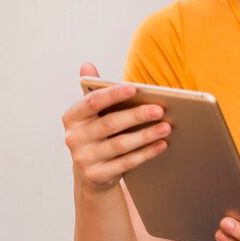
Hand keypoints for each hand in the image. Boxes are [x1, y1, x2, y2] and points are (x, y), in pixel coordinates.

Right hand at [62, 63, 170, 191]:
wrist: (92, 170)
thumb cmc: (99, 131)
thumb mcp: (93, 112)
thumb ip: (94, 90)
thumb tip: (87, 65)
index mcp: (72, 117)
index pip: (92, 102)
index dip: (112, 94)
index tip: (134, 87)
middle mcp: (74, 138)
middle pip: (110, 124)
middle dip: (136, 116)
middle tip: (160, 109)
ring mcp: (84, 159)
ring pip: (120, 145)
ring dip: (146, 135)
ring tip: (167, 127)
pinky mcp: (97, 175)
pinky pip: (126, 163)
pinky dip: (146, 153)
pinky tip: (162, 144)